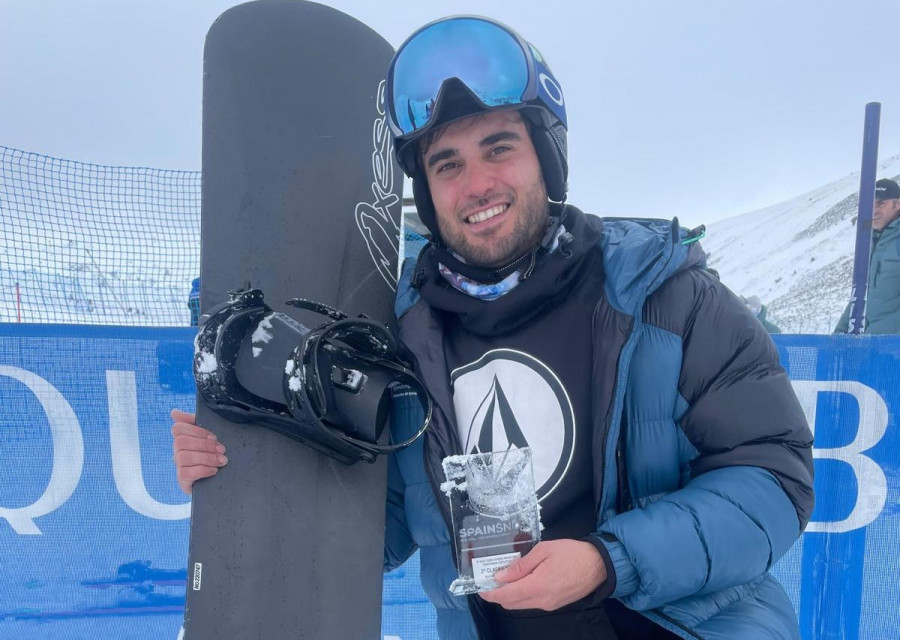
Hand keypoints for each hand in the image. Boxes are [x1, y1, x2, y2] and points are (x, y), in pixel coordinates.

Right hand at [171, 409, 226, 494]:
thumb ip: (195, 422)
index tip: (214, 436)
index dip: (197, 431)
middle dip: (204, 445)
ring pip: (183, 457)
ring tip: (221, 461)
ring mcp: (179, 467)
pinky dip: (202, 470)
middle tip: (222, 450)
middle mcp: (178, 452)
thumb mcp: (209, 436)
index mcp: (184, 438)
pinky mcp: (182, 481)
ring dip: (206, 458)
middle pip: (181, 442)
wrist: (221, 480)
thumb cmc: (214, 454)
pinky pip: (185, 473)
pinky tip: (213, 470)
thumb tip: (174, 412)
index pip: (178, 428)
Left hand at [478, 539, 607, 610]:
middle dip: (498, 593)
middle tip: (491, 577)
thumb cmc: (571, 553)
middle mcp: (542, 600)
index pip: (506, 596)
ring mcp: (549, 605)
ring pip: (521, 604)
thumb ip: (521, 565)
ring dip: (510, 594)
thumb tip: (500, 576)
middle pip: (511, 603)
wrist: (599, 565)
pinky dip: (523, 594)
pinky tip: (523, 580)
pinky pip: (532, 603)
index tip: (479, 587)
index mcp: (538, 586)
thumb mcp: (543, 551)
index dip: (490, 593)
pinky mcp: (555, 604)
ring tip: (506, 576)